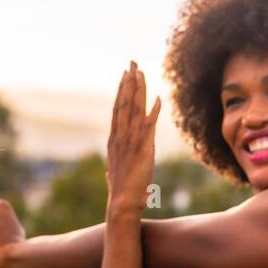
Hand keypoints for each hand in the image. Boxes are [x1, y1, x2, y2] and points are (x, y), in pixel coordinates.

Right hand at [106, 60, 160, 218]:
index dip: (122, 91)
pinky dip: (153, 112)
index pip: (118, 110)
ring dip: (138, 90)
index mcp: (114, 141)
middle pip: (124, 104)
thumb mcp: (116, 174)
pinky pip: (149, 126)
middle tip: (132, 63)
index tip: (125, 75)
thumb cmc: (121, 193)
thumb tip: (110, 169)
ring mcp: (131, 143)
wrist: (122, 205)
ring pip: (134, 110)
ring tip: (140, 72)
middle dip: (128, 82)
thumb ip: (116, 166)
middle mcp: (120, 138)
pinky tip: (158, 98)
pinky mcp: (143, 150)